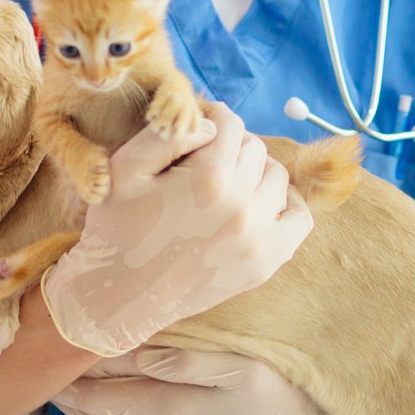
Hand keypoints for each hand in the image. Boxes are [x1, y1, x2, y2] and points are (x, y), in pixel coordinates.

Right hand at [41, 103, 312, 356]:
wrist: (120, 297)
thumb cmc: (116, 228)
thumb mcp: (124, 169)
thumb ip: (168, 133)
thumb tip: (210, 122)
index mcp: (208, 178)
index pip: (230, 123)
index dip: (211, 117)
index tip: (196, 129)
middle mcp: (242, 207)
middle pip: (254, 149)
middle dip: (230, 147)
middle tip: (204, 160)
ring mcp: (258, 238)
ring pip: (277, 178)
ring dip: (255, 172)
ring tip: (226, 183)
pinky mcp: (265, 263)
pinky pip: (298, 218)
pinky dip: (284, 204)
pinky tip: (257, 205)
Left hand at [52, 347, 355, 414]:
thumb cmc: (282, 409)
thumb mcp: (241, 372)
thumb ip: (183, 361)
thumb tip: (132, 350)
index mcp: (168, 411)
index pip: (97, 392)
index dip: (67, 371)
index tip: (45, 343)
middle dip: (63, 391)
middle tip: (39, 360)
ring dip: (81, 405)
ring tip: (62, 375)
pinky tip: (106, 397)